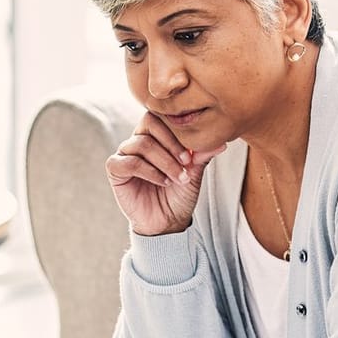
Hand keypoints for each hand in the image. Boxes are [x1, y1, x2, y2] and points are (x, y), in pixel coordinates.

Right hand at [106, 113, 227, 236]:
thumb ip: (202, 155)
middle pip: (150, 123)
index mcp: (156, 135)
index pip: (162, 115)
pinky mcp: (116, 169)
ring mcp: (125, 153)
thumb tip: (221, 142)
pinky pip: (130, 162)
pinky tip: (163, 182)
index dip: (177, 130)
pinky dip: (150, 171)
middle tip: (186, 162)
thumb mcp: (194, 172)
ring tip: (178, 178)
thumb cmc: (179, 194)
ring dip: (165, 161)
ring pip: (143, 144)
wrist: (168, 221)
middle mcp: (139, 140)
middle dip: (172, 143)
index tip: (192, 154)